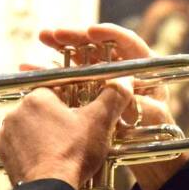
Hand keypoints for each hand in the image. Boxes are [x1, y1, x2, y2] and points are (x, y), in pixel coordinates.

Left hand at [0, 80, 132, 189]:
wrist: (50, 189)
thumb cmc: (73, 155)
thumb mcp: (100, 123)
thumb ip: (113, 97)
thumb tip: (124, 81)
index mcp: (39, 97)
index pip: (55, 89)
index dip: (70, 101)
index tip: (78, 114)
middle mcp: (17, 110)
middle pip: (39, 106)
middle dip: (52, 116)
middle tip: (69, 132)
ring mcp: (6, 130)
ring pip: (23, 121)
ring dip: (34, 129)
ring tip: (53, 144)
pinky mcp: (1, 150)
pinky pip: (5, 138)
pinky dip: (17, 142)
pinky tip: (31, 149)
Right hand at [38, 23, 188, 189]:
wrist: (150, 158)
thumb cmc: (157, 133)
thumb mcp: (150, 117)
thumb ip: (138, 103)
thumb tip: (120, 91)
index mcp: (144, 67)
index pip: (127, 43)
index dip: (110, 35)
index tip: (91, 31)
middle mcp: (122, 68)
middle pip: (98, 46)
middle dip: (76, 37)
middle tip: (54, 33)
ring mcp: (104, 80)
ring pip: (81, 58)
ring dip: (60, 47)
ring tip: (42, 38)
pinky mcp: (88, 94)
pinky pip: (69, 79)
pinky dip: (51, 74)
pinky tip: (31, 68)